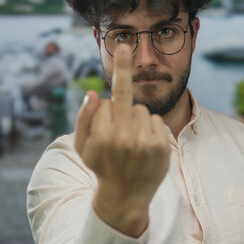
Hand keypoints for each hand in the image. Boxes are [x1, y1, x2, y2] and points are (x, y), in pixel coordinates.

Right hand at [74, 45, 170, 235]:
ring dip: (136, 118)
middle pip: (125, 97)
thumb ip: (84, 119)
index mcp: (102, 137)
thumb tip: (93, 94)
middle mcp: (123, 138)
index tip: (113, 73)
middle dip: (123, 68)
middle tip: (124, 46)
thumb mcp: (82, 147)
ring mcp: (144, 143)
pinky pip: (156, 120)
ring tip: (131, 140)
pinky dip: (150, 127)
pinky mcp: (161, 146)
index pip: (105, 102)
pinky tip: (144, 144)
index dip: (103, 109)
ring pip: (141, 110)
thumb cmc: (100, 166)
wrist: (125, 196)